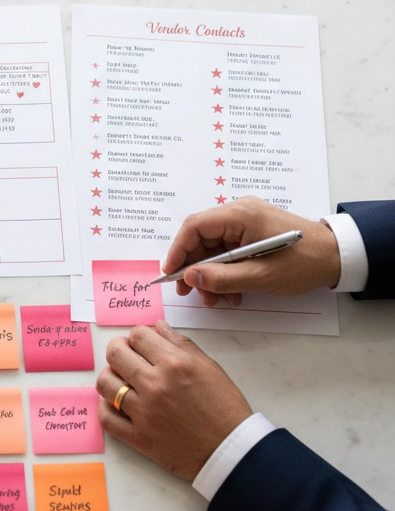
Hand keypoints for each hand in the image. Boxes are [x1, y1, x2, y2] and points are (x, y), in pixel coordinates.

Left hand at [97, 320, 252, 480]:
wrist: (233, 452)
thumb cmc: (226, 409)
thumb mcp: (210, 368)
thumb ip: (181, 344)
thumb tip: (158, 326)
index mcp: (175, 364)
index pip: (138, 335)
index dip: (138, 336)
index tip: (141, 344)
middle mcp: (155, 385)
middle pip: (115, 354)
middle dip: (119, 349)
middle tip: (126, 355)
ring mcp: (144, 412)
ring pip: (106, 383)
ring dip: (111, 376)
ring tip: (121, 379)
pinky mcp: (139, 438)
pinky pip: (107, 418)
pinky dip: (106, 407)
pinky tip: (116, 403)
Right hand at [163, 196, 340, 306]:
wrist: (339, 256)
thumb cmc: (303, 263)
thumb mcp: (260, 277)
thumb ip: (221, 278)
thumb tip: (189, 277)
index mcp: (239, 215)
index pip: (194, 226)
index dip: (177, 250)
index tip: (171, 274)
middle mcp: (239, 212)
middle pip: (201, 237)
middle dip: (195, 267)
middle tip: (191, 293)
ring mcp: (246, 220)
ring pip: (213, 247)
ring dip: (211, 273)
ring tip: (217, 299)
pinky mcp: (252, 231)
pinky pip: (228, 249)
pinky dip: (225, 270)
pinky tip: (232, 291)